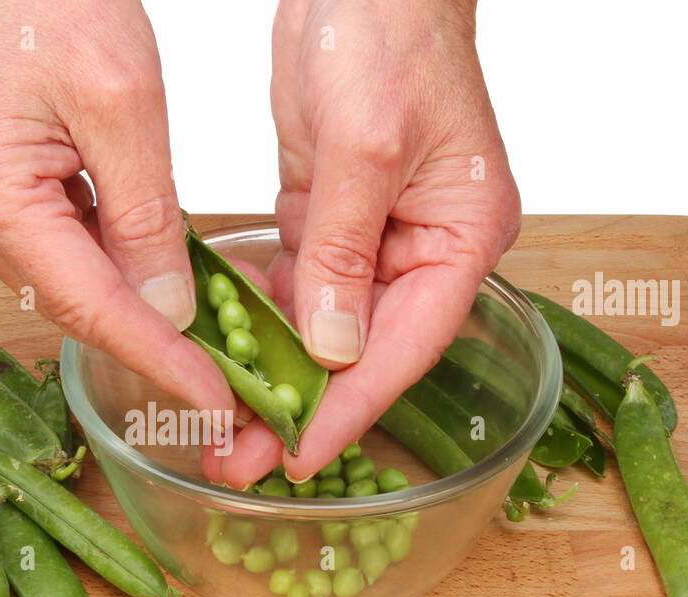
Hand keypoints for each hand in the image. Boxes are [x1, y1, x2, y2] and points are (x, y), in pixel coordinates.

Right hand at [0, 0, 234, 420]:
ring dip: (137, 300)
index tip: (214, 401)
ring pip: (69, 283)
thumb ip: (149, 217)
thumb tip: (171, 310)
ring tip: (207, 322)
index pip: (88, 304)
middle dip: (154, 336)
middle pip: (74, 302)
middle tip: (225, 374)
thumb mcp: (126, 103)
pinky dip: (113, 264)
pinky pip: (57, 253)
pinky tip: (156, 267)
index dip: (158, 358)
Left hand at [205, 0, 520, 486]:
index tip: (299, 457)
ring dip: (278, 379)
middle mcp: (423, 248)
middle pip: (364, 351)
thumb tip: (331, 348)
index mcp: (461, 237)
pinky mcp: (331, 218)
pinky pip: (298, 288)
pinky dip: (264, 324)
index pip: (406, 346)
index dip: (352, 409)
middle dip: (303, 409)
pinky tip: (228, 363)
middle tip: (240, 462)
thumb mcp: (363, 144)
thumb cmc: (387, 32)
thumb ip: (344, 251)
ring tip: (225, 432)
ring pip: (325, 330)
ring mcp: (376, 236)